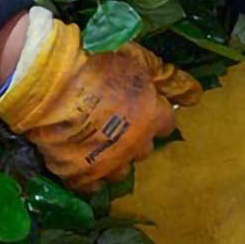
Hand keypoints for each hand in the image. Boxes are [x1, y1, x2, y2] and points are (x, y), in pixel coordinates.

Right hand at [0, 12, 201, 192]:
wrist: (49, 80)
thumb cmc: (98, 62)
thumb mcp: (140, 60)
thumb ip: (169, 78)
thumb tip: (196, 95)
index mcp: (153, 118)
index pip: (166, 124)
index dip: (155, 113)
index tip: (143, 106)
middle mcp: (135, 145)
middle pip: (145, 148)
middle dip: (137, 135)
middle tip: (118, 119)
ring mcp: (108, 163)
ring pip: (121, 169)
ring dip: (115, 156)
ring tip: (99, 140)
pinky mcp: (79, 174)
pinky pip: (92, 184)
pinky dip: (89, 172)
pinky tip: (81, 156)